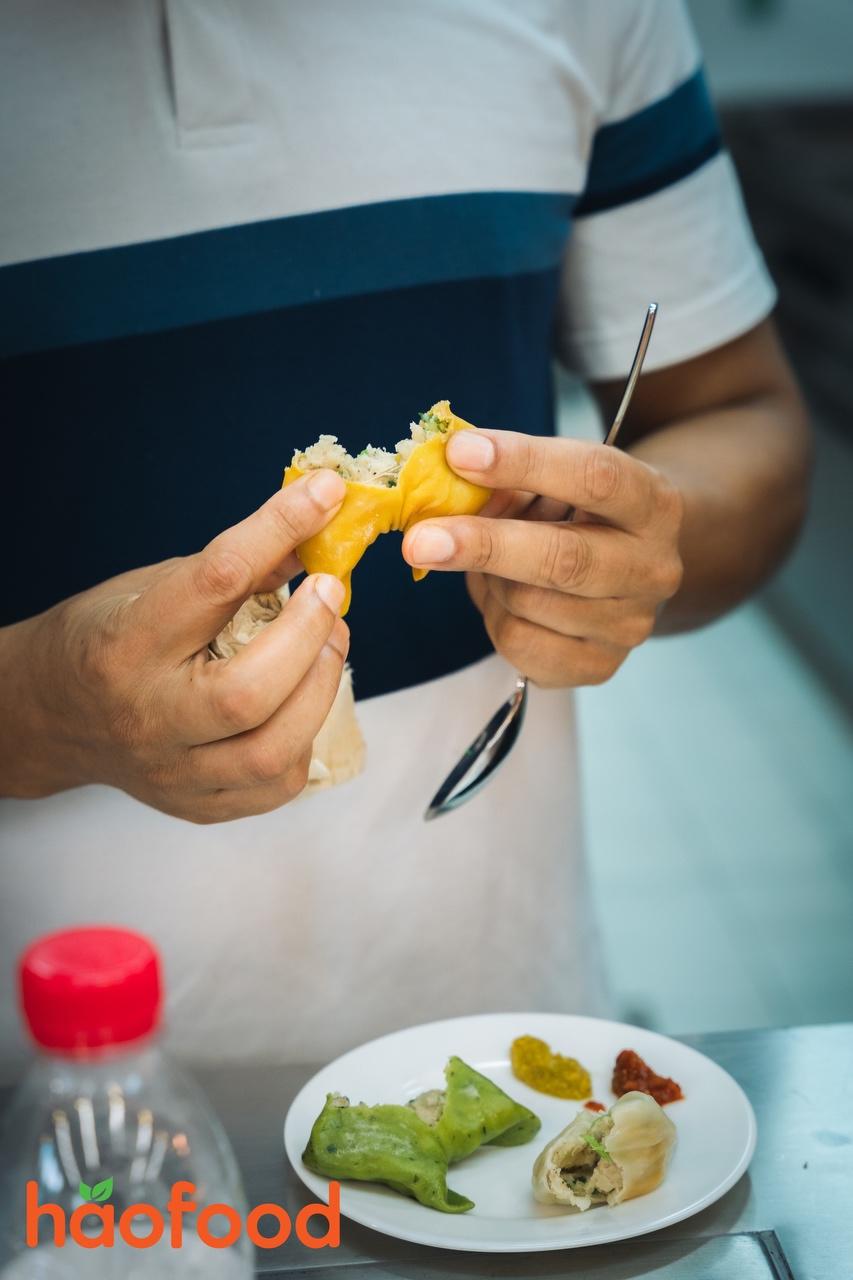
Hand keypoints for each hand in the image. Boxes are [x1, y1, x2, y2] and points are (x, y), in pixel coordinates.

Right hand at [1, 471, 349, 821]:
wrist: (50, 715)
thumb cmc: (106, 639)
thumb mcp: (152, 587)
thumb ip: (234, 571)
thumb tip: (314, 531)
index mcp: (124, 644)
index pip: (214, 580)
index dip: (278, 528)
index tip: (324, 495)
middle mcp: (146, 716)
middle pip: (248, 692)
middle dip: (309, 635)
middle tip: (328, 594)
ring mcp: (173, 771)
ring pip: (272, 751)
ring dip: (321, 687)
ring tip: (330, 643)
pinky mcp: (197, 806)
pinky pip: (277, 785)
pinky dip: (306, 736)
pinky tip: (301, 702)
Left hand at [402, 430, 682, 686]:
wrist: (629, 568)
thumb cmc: (580, 513)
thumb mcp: (557, 481)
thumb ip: (510, 480)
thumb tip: (444, 486)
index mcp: (653, 504)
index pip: (594, 477)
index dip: (524, 462)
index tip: (460, 453)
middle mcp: (652, 569)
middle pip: (564, 560)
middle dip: (485, 545)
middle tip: (419, 539)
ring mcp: (629, 626)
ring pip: (527, 604)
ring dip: (489, 579)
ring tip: (492, 562)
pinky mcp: (599, 667)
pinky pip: (518, 643)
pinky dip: (494, 617)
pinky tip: (506, 599)